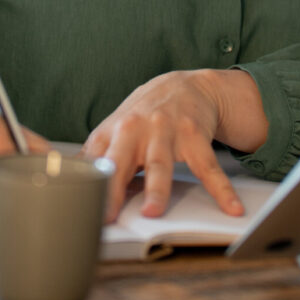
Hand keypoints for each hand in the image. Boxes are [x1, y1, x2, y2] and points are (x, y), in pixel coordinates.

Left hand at [82, 69, 265, 222]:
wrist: (186, 86)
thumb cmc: (146, 112)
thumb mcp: (116, 126)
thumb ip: (95, 153)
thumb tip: (68, 176)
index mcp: (116, 131)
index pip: (98, 161)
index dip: (88, 184)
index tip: (81, 209)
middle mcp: (139, 129)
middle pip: (124, 160)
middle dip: (114, 185)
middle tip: (107, 213)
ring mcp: (169, 132)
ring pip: (162, 163)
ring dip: (158, 188)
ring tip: (154, 212)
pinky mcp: (196, 137)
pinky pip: (208, 167)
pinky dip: (222, 189)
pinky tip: (231, 207)